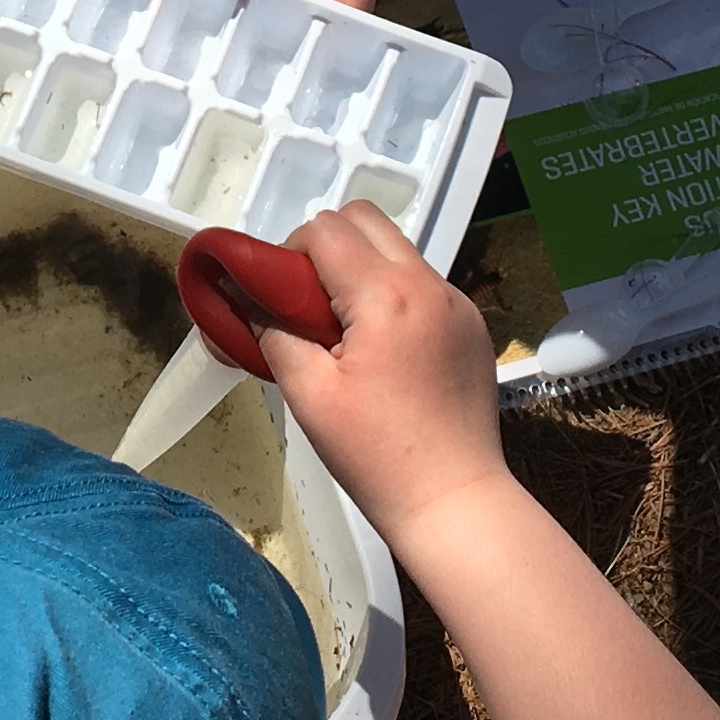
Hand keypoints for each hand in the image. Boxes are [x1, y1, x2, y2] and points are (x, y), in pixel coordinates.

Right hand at [255, 201, 510, 554]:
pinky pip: (423, 285)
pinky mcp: (472, 326)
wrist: (454, 500)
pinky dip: (394, 296)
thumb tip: (247, 301)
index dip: (290, 253)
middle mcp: (428, 285)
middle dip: (327, 246)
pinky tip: (385, 353)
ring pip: (398, 250)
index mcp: (385, 296)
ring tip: (346, 333)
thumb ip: (273, 334)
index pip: (325, 230)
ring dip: (362, 270)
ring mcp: (458, 303)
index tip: (281, 299)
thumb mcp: (309, 396)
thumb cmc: (376, 455)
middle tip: (310, 304)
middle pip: (366, 219)